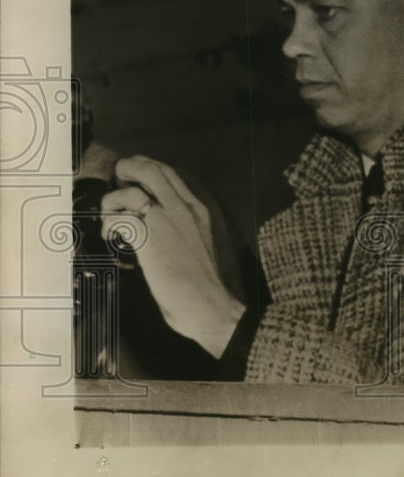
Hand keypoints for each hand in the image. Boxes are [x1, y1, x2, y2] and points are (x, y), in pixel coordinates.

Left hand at [101, 155, 244, 358]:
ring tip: (110, 212)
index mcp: (208, 206)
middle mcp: (189, 205)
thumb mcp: (216, 242)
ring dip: (114, 197)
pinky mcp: (150, 238)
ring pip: (132, 187)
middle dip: (129, 169)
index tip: (141, 178)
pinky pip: (120, 216)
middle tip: (118, 180)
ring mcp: (169, 219)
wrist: (219, 307)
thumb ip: (199, 225)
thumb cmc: (219, 284)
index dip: (152, 170)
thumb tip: (178, 225)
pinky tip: (110, 236)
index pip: (175, 172)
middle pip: (152, 169)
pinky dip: (110, 222)